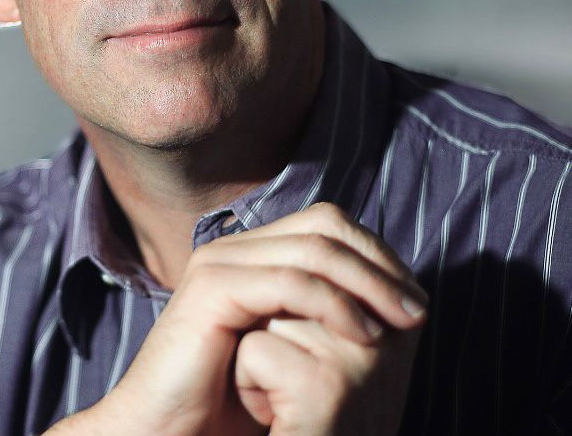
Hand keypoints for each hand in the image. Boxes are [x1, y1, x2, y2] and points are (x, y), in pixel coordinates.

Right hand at [89, 202, 426, 435]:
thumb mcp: (292, 352)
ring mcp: (220, 262)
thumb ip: (323, 316)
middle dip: (379, 263)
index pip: (327, 224)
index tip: (416, 300)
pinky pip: (288, 282)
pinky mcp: (212, 289)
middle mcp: (235, 247)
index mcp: (252, 254)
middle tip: (418, 309)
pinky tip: (365, 335)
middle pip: (325, 224)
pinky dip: (335, 304)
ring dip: (369, 283)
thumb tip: (391, 299)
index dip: (376, 253)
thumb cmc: (231, 406)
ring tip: (404, 322)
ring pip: (313, 248)